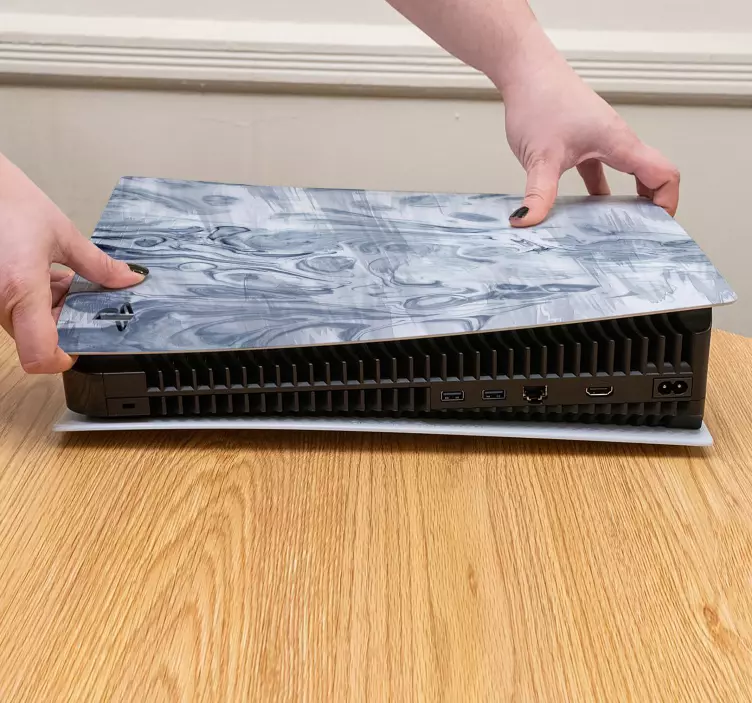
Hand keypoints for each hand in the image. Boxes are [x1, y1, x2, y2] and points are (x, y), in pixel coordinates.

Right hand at [0, 156, 144, 373]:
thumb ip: (97, 264)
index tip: (89, 344)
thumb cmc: (6, 202)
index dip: (66, 359)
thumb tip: (128, 279)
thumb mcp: (61, 234)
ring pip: (32, 324)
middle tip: (92, 300)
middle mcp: (1, 303)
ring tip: (71, 280)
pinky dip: (41, 299)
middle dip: (71, 323)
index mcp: (21, 291)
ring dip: (57, 309)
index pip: (40, 355)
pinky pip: (21, 309)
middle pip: (41, 339)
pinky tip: (53, 274)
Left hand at [502, 51, 679, 226]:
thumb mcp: (541, 157)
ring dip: (622, 200)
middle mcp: (616, 140)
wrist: (525, 70)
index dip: (667, 202)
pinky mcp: (581, 141)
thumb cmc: (540, 100)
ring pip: (624, 174)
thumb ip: (538, 194)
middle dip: (649, 207)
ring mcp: (599, 140)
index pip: (664, 174)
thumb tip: (527, 222)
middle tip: (638, 235)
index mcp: (620, 143)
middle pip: (650, 176)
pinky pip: (599, 170)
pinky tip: (578, 209)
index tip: (657, 227)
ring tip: (611, 229)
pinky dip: (595, 190)